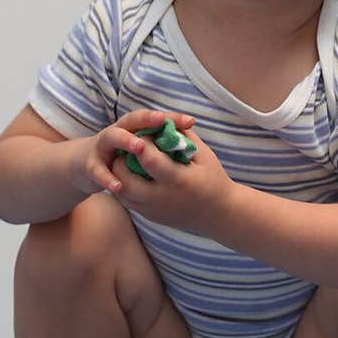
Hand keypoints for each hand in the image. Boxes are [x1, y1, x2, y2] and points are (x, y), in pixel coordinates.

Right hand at [68, 109, 195, 198]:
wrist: (83, 166)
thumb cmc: (121, 157)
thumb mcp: (140, 150)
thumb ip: (159, 146)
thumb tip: (188, 147)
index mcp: (134, 128)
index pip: (154, 118)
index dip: (172, 118)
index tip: (191, 121)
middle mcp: (118, 131)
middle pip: (131, 120)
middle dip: (146, 119)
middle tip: (161, 120)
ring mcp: (102, 147)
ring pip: (111, 138)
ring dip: (125, 141)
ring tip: (140, 147)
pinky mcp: (90, 164)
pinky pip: (97, 170)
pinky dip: (107, 178)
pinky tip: (119, 186)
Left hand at [111, 124, 234, 236]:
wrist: (219, 215)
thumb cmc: (213, 179)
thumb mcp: (203, 154)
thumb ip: (182, 136)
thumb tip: (162, 120)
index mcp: (178, 179)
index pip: (147, 158)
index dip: (141, 142)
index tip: (143, 133)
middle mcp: (162, 197)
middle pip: (125, 177)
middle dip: (122, 158)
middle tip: (128, 147)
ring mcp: (153, 210)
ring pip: (120, 192)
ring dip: (119, 173)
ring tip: (127, 160)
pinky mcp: (149, 216)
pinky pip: (126, 201)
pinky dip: (123, 186)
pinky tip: (132, 174)